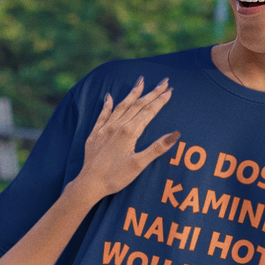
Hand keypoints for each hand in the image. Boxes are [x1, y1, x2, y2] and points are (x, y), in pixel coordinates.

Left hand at [71, 81, 175, 207]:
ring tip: (140, 81)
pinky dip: (107, 104)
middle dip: (152, 93)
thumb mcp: (138, 165)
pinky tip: (109, 96)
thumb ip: (156, 148)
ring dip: (132, 93)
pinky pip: (102, 115)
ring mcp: (104, 129)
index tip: (170, 90)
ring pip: (121, 106)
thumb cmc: (115, 177)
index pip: (148, 112)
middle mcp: (116, 126)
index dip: (160, 101)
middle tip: (163, 81)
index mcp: (129, 132)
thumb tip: (174, 135)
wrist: (89, 184)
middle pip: (137, 105)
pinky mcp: (95, 134)